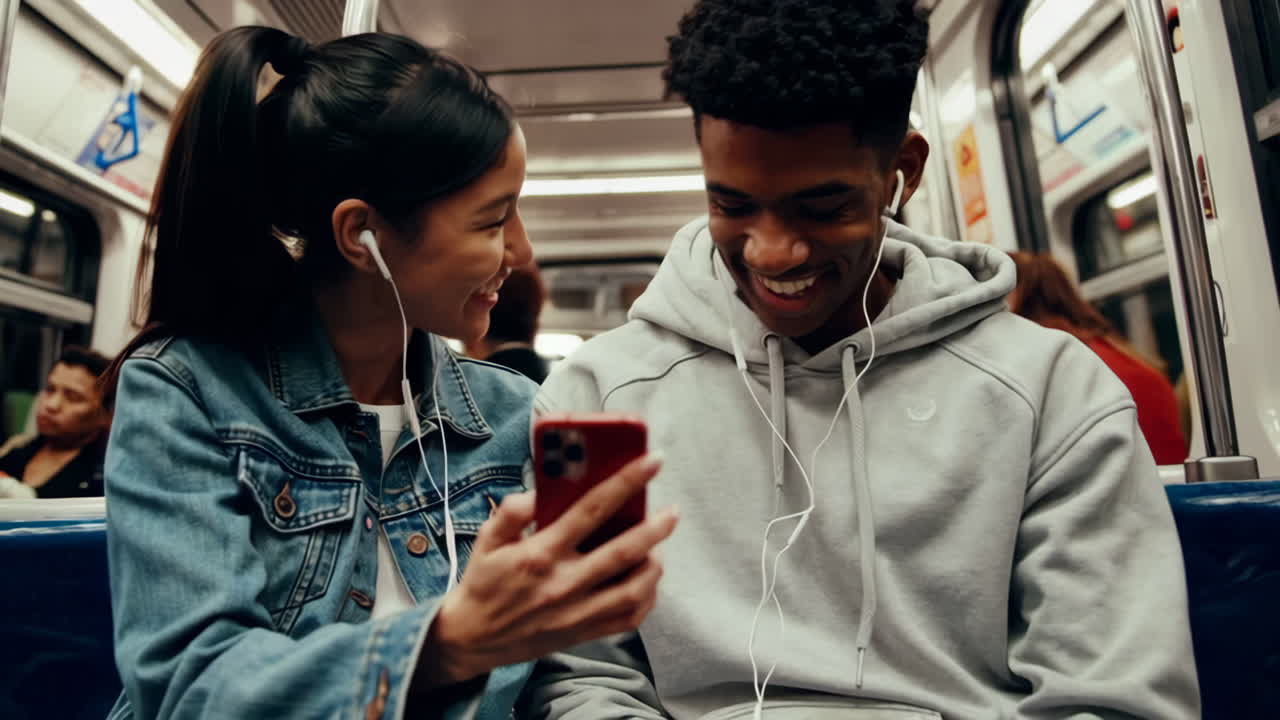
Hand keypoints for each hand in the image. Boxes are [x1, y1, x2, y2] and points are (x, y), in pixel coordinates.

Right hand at [418, 453, 677, 685]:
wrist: (472, 639)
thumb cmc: (483, 584)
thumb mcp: (487, 540)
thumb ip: (511, 512)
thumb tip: (537, 492)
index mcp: (540, 553)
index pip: (591, 510)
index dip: (625, 483)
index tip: (651, 463)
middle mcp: (563, 583)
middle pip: (623, 552)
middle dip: (655, 528)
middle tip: (672, 511)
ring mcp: (576, 612)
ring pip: (633, 590)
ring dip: (655, 565)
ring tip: (659, 545)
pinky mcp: (583, 633)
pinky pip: (627, 618)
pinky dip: (646, 598)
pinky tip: (647, 580)